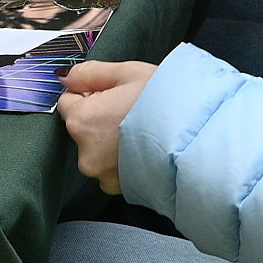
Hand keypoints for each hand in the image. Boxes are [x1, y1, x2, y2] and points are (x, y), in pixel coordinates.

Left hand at [58, 59, 156, 193]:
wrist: (198, 138)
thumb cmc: (165, 102)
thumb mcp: (127, 74)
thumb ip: (89, 74)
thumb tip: (64, 76)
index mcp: (82, 120)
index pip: (67, 102)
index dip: (89, 94)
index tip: (112, 94)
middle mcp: (86, 152)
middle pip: (82, 128)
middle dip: (100, 119)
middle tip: (132, 111)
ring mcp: (102, 174)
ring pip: (97, 151)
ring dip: (111, 142)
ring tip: (142, 131)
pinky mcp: (119, 188)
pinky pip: (112, 170)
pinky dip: (123, 161)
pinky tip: (144, 149)